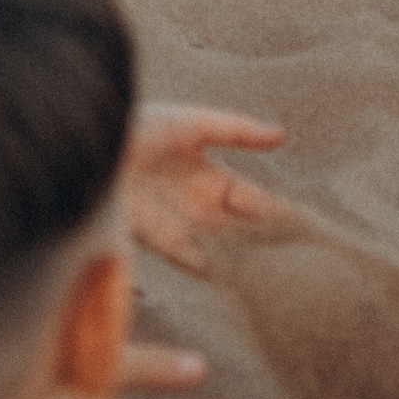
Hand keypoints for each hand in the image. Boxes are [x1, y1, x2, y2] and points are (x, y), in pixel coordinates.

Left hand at [124, 102, 293, 272]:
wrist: (97, 140)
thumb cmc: (143, 123)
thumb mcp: (194, 122)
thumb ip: (236, 130)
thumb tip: (281, 135)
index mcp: (209, 176)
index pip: (250, 198)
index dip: (273, 210)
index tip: (301, 222)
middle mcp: (197, 204)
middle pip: (237, 229)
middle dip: (261, 241)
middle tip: (295, 257)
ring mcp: (178, 223)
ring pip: (218, 246)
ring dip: (239, 257)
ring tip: (269, 272)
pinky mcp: (155, 238)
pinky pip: (188, 257)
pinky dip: (208, 266)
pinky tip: (230, 276)